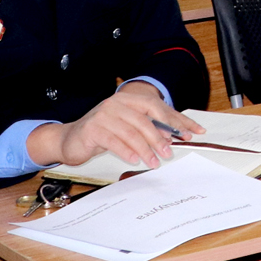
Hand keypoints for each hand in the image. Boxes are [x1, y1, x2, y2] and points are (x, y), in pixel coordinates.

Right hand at [26, 83, 203, 168]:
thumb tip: (176, 135)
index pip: (157, 107)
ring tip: (154, 162)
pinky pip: (114, 141)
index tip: (190, 133)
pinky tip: (135, 159)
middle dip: (160, 137)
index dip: (175, 120)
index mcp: (128, 99)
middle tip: (169, 152)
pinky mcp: (92, 129)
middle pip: (145, 119)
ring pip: (131, 132)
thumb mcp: (128, 126)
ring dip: (146, 148)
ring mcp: (103, 115)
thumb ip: (149, 127)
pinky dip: (127, 151)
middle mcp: (116, 103)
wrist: (69, 139)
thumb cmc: (103, 133)